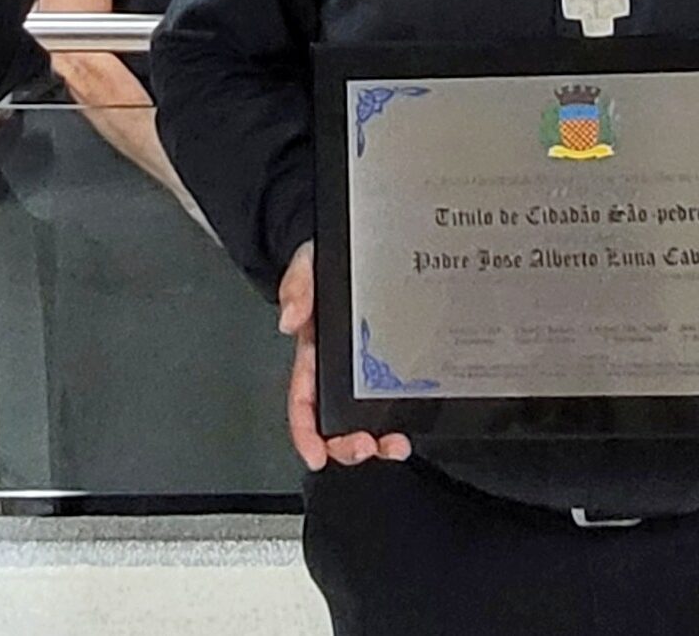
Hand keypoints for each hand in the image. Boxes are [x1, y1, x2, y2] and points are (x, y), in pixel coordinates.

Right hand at [279, 242, 410, 469]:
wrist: (350, 245)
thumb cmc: (322, 260)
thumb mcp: (307, 266)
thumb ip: (296, 289)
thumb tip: (290, 322)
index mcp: (311, 352)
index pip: (302, 399)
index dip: (305, 431)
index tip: (316, 454)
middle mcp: (334, 370)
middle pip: (332, 421)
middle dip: (345, 445)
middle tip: (365, 447)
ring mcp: (360, 372)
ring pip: (362, 421)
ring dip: (376, 443)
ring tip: (393, 446)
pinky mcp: (385, 367)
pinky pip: (389, 403)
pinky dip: (397, 423)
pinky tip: (408, 429)